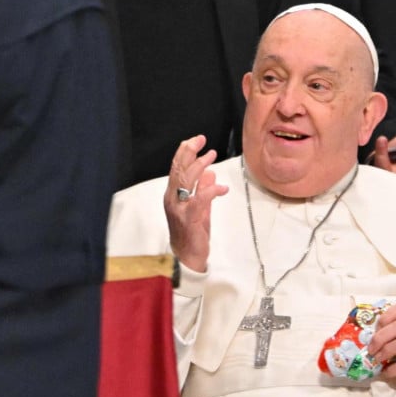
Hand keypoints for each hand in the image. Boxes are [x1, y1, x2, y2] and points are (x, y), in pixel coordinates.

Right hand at [164, 135, 228, 271]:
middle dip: (189, 152)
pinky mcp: (189, 218)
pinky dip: (211, 191)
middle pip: (178, 169)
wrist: (188, 257)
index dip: (184, 152)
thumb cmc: (192, 233)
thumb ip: (203, 190)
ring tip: (211, 154)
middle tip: (201, 139)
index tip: (196, 140)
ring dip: (199, 165)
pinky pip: (199, 199)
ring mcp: (179, 209)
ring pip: (185, 180)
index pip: (176, 168)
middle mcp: (172, 199)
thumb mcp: (200, 208)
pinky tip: (222, 188)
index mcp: (173, 195)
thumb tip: (211, 173)